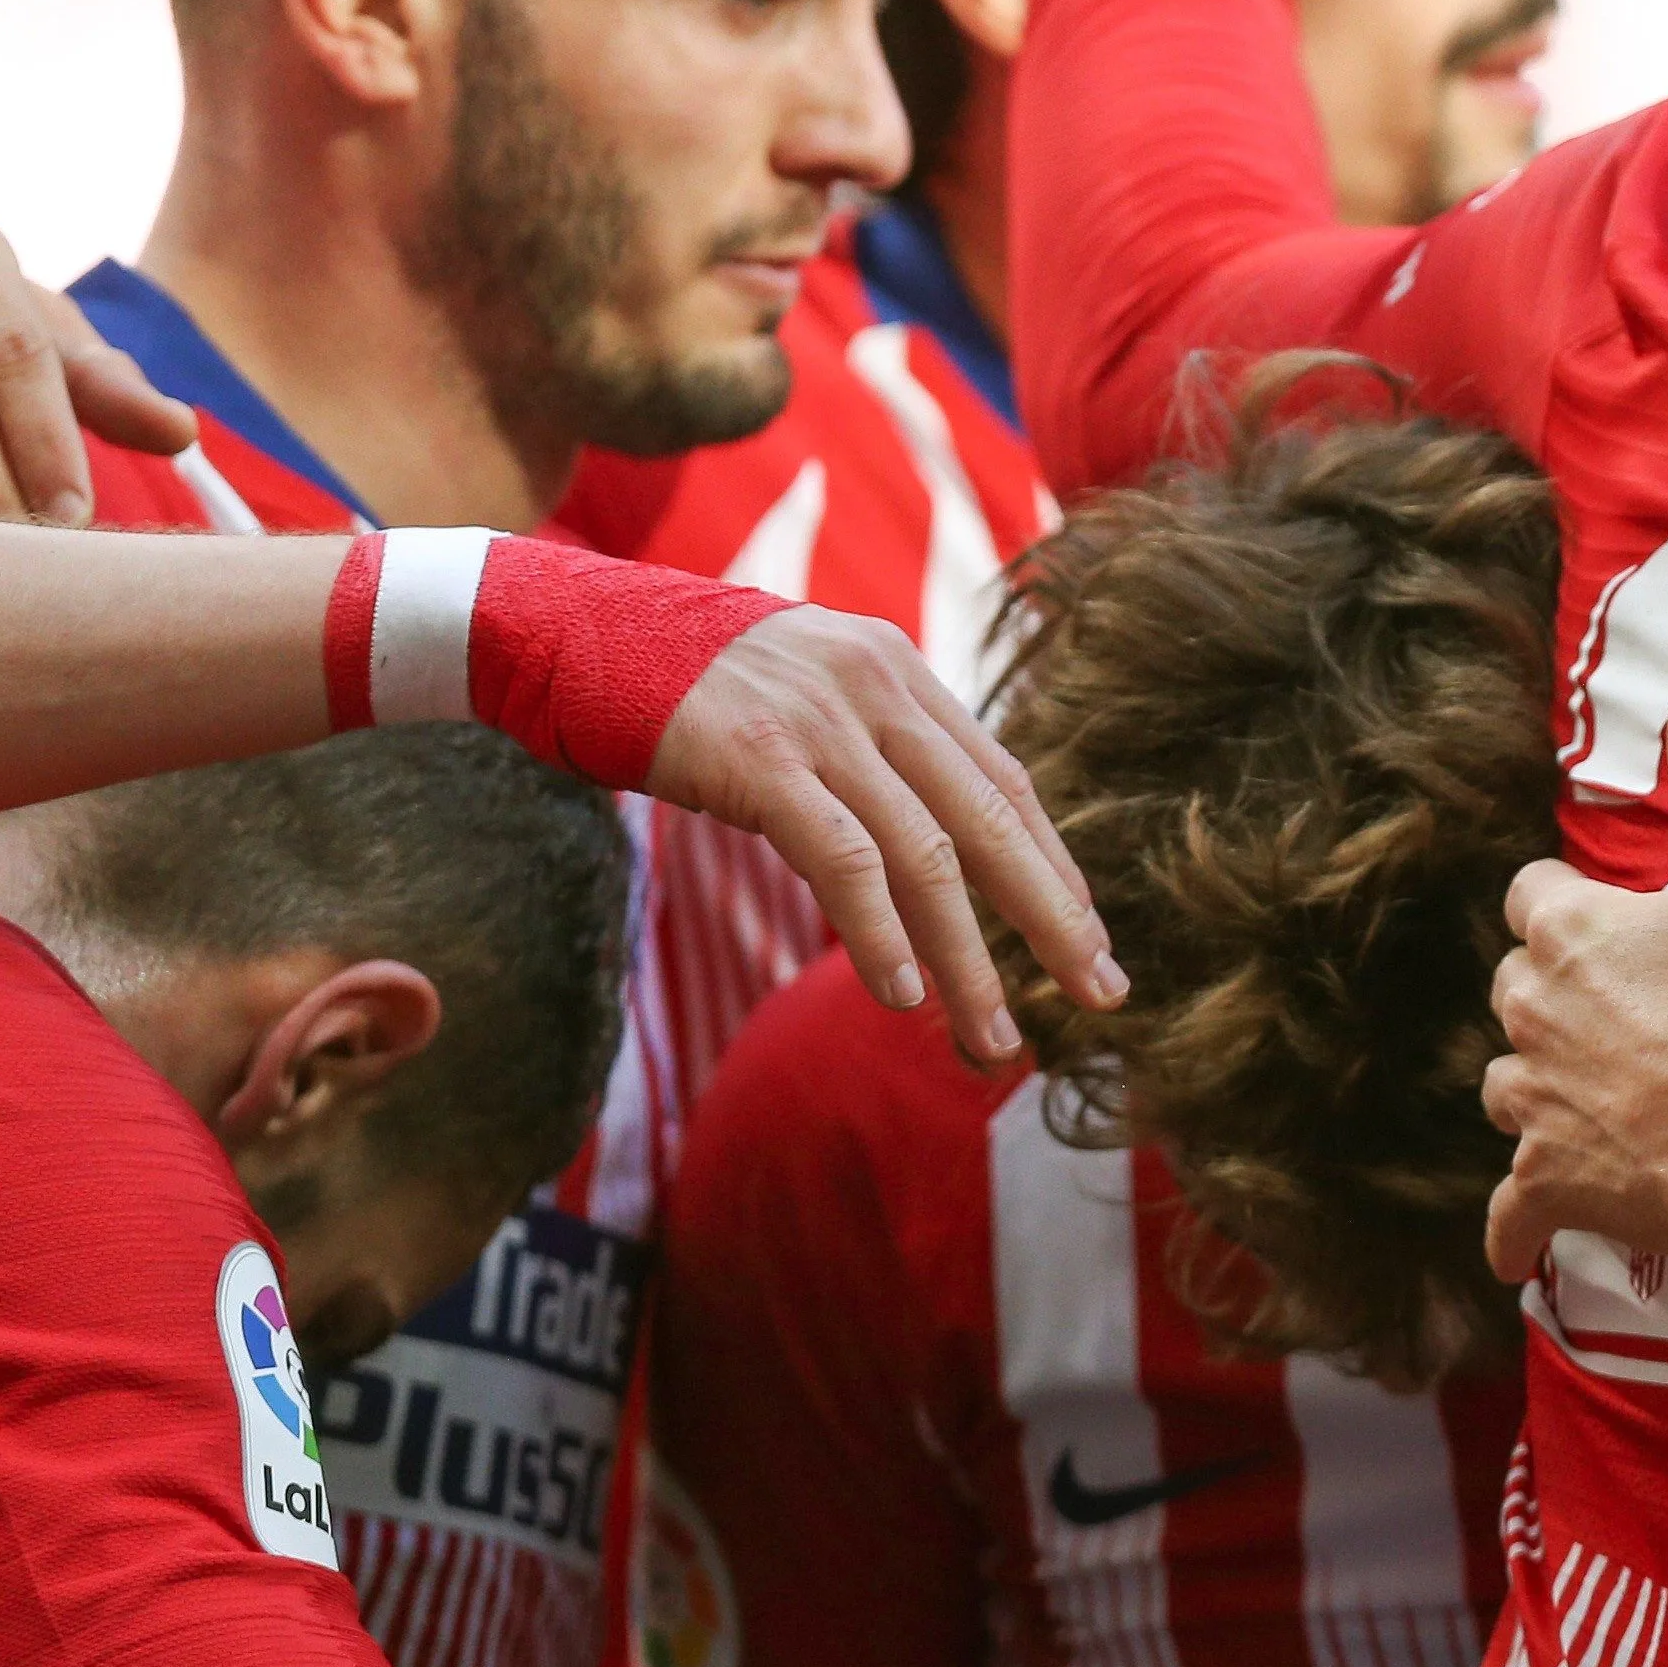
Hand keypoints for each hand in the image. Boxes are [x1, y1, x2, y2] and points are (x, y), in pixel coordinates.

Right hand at [642, 608, 1123, 1061]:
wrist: (566, 628)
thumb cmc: (677, 683)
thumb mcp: (800, 695)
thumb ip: (867, 749)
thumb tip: (926, 844)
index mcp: (898, 671)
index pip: (1001, 782)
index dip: (1050, 865)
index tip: (1086, 937)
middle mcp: (876, 686)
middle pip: (992, 820)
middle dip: (1052, 917)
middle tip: (1102, 993)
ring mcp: (821, 719)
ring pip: (929, 856)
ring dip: (969, 959)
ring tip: (994, 1038)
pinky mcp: (760, 757)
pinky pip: (845, 859)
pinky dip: (882, 935)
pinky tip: (903, 996)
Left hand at [1482, 677, 1667, 1283]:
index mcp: (1571, 934)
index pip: (1531, 899)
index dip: (1568, 910)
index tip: (1607, 924)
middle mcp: (1534, 1014)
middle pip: (1516, 992)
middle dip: (1558, 999)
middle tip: (1630, 1013)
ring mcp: (1538, 1104)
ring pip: (1510, 1086)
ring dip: (1544, 1089)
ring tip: (1596, 1099)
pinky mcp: (1554, 1183)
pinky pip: (1513, 1211)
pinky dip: (1518, 1227)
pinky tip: (1520, 1246)